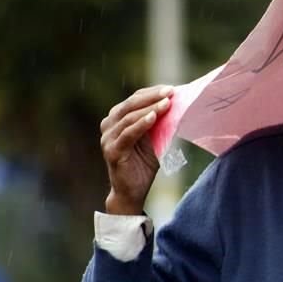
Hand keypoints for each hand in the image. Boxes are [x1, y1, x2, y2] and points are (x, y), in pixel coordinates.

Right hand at [100, 85, 173, 214]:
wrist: (132, 193)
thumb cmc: (142, 166)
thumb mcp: (152, 140)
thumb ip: (157, 123)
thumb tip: (174, 104)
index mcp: (117, 120)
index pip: (134, 99)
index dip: (152, 92)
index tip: (171, 89)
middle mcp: (109, 126)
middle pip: (130, 104)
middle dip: (152, 96)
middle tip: (170, 92)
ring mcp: (108, 138)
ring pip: (128, 117)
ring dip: (149, 108)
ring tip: (166, 103)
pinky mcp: (112, 151)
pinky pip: (127, 134)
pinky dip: (140, 124)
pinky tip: (153, 117)